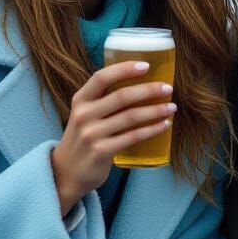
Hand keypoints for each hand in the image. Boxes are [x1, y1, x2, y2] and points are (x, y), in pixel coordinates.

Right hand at [50, 60, 174, 215]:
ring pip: (131, 117)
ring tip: (171, 107)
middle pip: (122, 96)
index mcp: (80, 99)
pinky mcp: (102, 151)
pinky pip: (133, 137)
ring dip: (155, 111)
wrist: (66, 172)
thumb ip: (104, 100)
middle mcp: (84, 114)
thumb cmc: (83, 137)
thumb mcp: (85, 114)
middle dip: (149, 90)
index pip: (102, 78)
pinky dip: (151, 129)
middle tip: (168, 89)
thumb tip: (140, 83)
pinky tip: (164, 125)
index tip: (147, 66)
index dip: (125, 69)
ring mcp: (92, 134)